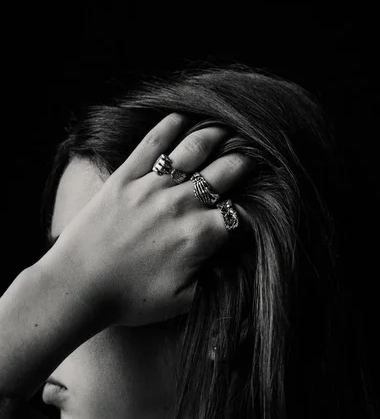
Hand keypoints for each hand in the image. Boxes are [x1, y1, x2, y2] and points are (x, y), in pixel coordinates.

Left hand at [36, 113, 252, 326]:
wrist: (77, 286)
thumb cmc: (130, 299)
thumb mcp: (183, 302)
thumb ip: (217, 282)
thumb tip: (241, 265)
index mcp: (199, 236)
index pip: (242, 213)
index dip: (258, 206)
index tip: (263, 200)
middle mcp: (181, 204)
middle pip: (227, 171)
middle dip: (246, 162)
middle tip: (254, 155)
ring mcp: (152, 187)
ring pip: (195, 149)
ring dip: (217, 135)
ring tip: (229, 129)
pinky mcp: (125, 177)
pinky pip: (152, 143)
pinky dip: (170, 125)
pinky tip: (184, 116)